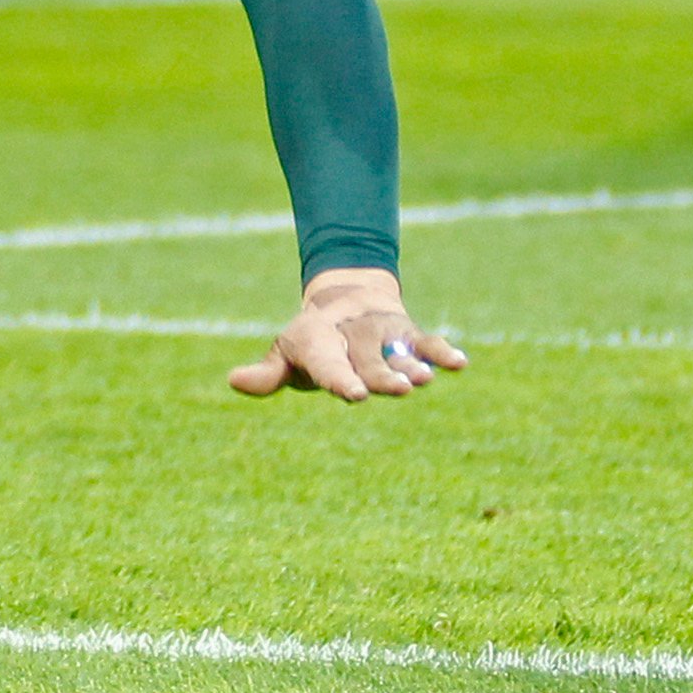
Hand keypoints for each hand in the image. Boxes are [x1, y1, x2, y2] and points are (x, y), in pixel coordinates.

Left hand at [229, 267, 466, 402]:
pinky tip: (460, 364)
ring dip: (413, 365)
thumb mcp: (287, 356)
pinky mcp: (408, 334)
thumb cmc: (312, 343)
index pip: (329, 366)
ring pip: (399, 353)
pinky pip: (427, 343)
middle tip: (402, 389)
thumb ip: (266, 374)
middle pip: (370, 362)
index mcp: (320, 344)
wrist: (344, 298)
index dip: (341, 380)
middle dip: (383, 375)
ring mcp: (383, 334)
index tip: (355, 394)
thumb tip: (232, 380)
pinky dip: (443, 353)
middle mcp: (353, 338)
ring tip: (426, 378)